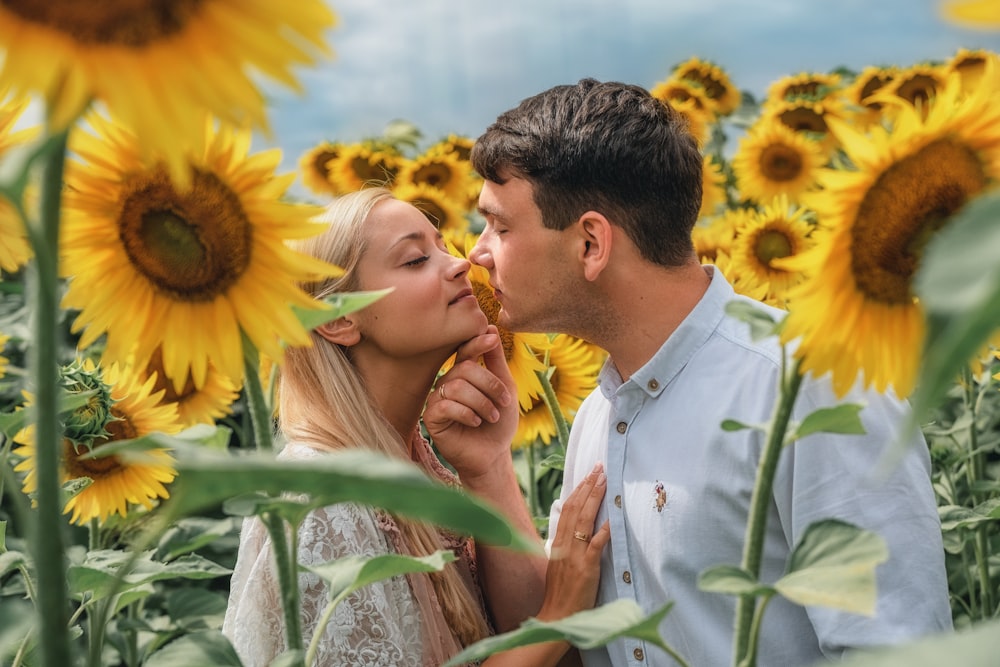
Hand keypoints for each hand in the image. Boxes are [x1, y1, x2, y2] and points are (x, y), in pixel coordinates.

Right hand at [424, 325, 517, 480]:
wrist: (493, 454)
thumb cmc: (499, 422)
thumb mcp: (505, 388)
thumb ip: (496, 361)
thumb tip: (491, 328)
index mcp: (464, 373)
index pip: (465, 351)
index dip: (477, 343)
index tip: (492, 338)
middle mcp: (448, 382)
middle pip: (464, 368)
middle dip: (490, 385)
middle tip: (503, 402)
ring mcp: (438, 399)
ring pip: (457, 386)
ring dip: (482, 402)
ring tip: (492, 416)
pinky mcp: (432, 418)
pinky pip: (446, 406)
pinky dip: (467, 413)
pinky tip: (475, 423)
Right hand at [537, 464, 610, 620]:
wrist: (556, 617)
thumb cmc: (560, 595)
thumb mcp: (559, 565)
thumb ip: (566, 547)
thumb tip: (575, 531)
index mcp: (558, 543)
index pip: (567, 510)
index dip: (578, 491)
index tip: (587, 475)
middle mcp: (565, 545)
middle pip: (575, 509)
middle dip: (587, 487)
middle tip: (598, 468)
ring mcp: (574, 556)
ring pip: (583, 520)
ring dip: (594, 498)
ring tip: (603, 480)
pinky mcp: (585, 568)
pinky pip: (595, 545)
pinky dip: (604, 530)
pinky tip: (612, 517)